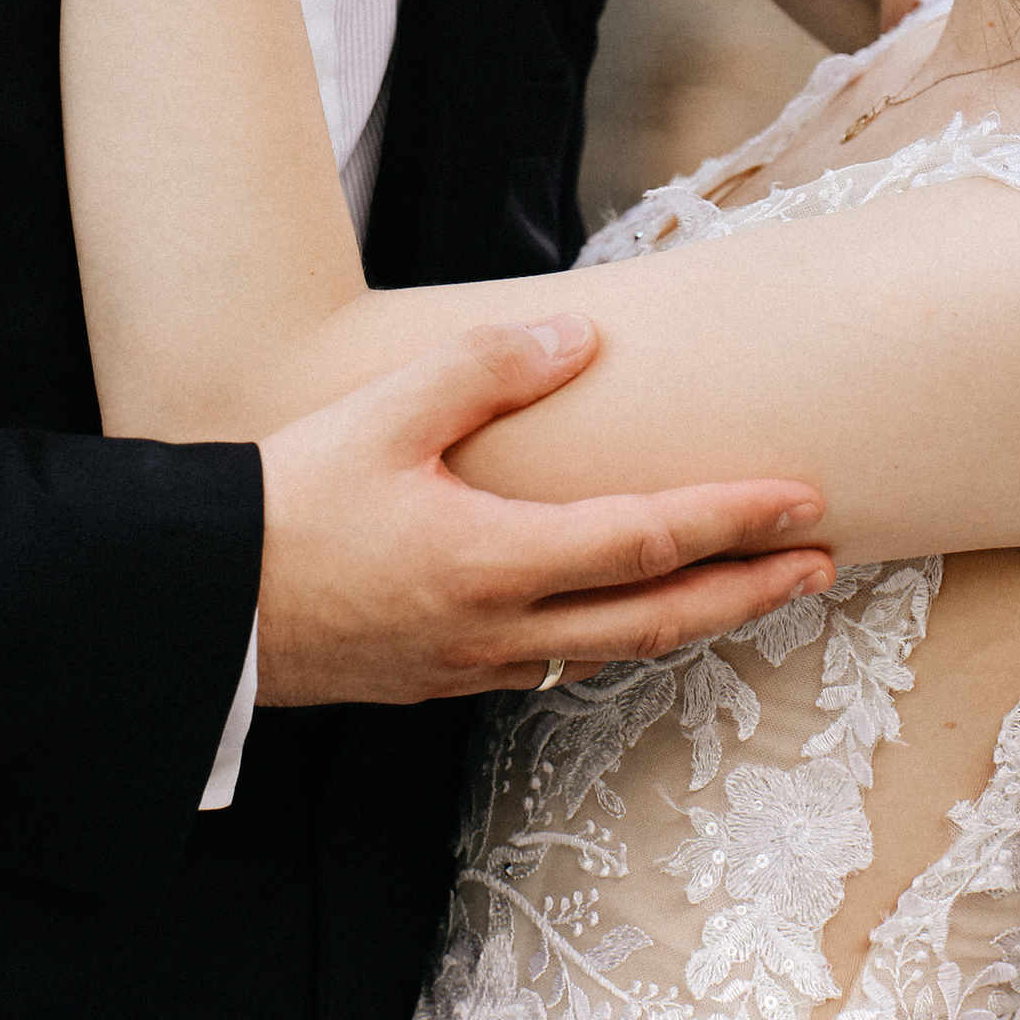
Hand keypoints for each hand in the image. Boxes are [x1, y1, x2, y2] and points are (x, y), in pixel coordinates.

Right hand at [254, 315, 835, 704]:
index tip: (807, 503)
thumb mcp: (382, 413)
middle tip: (821, 563)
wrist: (198, 609)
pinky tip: (624, 619)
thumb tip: (581, 339)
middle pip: (657, 619)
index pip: (648, 540)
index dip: (736, 521)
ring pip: (611, 651)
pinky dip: (615, 640)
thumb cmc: (283, 506)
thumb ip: (486, 371)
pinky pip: (553, 662)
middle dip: (749, 591)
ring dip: (691, 621)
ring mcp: (472, 664)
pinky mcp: (439, 680)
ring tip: (749, 591)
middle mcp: (499, 627)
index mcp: (495, 559)